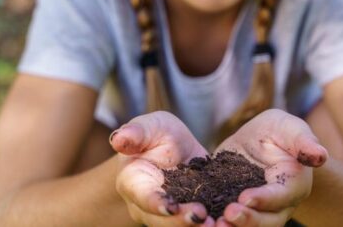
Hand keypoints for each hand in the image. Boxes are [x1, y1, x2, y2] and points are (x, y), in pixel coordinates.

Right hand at [111, 111, 213, 225]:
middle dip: (181, 222)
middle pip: (161, 220)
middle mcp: (146, 205)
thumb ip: (137, 132)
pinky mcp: (186, 218)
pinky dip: (210, 225)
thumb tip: (117, 139)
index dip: (155, 203)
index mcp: (133, 182)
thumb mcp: (151, 126)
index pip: (142, 196)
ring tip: (215, 224)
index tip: (171, 207)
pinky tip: (225, 223)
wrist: (174, 148)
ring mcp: (166, 215)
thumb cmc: (156, 135)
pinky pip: (195, 226)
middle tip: (202, 217)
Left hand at [214, 109, 327, 226]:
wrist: (260, 142)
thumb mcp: (288, 128)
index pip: (282, 196)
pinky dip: (220, 224)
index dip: (265, 199)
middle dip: (249, 221)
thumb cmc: (279, 132)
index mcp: (294, 184)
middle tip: (228, 214)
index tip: (245, 197)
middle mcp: (280, 205)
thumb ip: (303, 140)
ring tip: (214, 225)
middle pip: (269, 221)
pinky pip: (233, 223)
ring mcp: (260, 212)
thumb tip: (321, 156)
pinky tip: (205, 222)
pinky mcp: (239, 211)